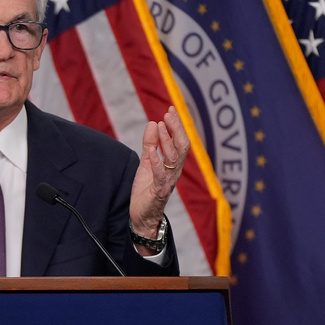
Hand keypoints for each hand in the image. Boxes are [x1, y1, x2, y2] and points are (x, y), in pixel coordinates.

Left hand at [129, 106, 189, 243]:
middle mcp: (174, 171)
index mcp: (173, 163)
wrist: (142, 215)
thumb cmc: (147, 188)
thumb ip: (150, 144)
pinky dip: (157, 162)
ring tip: (160, 126)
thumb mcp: (146, 162)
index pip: (179, 141)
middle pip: (181, 147)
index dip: (176, 125)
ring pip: (173, 159)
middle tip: (168, 114)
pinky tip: (152, 151)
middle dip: (176, 129)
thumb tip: (152, 123)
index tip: (170, 109)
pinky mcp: (159, 190)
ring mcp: (168, 180)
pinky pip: (160, 175)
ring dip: (167, 141)